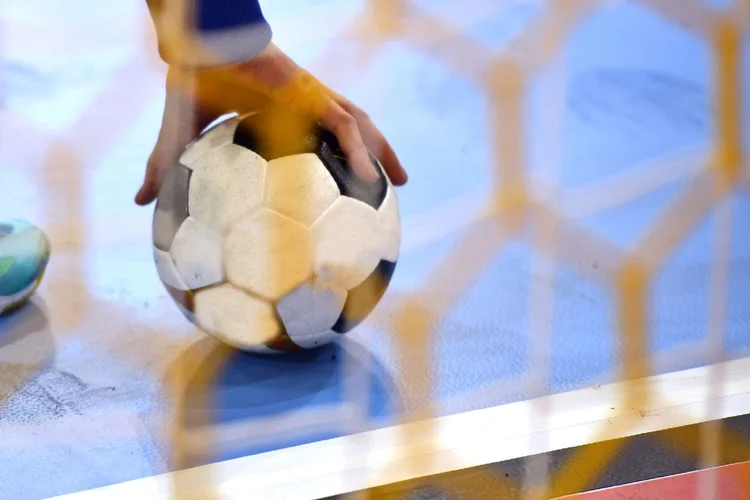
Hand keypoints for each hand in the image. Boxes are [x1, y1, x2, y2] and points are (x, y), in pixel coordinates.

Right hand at [135, 43, 407, 205]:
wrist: (198, 39)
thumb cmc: (192, 76)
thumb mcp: (180, 134)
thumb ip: (167, 167)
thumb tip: (139, 203)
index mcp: (282, 116)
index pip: (317, 143)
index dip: (334, 165)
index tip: (344, 194)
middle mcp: (304, 108)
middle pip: (349, 135)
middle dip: (373, 158)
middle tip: (387, 191)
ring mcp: (312, 99)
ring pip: (359, 127)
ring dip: (381, 152)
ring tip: (400, 183)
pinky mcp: (312, 93)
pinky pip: (344, 124)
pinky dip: (358, 150)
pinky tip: (369, 176)